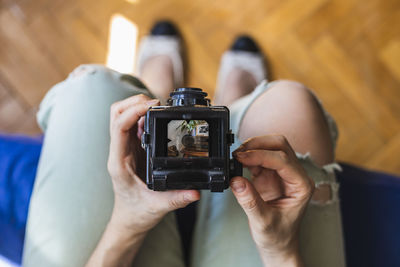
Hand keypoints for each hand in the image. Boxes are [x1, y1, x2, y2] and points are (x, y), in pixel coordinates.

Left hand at [107, 94, 199, 233]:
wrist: (129, 219)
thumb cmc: (136, 212)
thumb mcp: (157, 207)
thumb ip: (176, 199)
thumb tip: (195, 191)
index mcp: (119, 161)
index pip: (119, 127)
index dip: (133, 111)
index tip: (152, 106)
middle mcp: (120, 150)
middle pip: (117, 113)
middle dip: (134, 102)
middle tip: (157, 103)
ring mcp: (127, 147)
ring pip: (124, 115)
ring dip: (138, 106)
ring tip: (159, 107)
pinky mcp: (135, 147)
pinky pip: (136, 124)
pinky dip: (146, 115)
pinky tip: (159, 118)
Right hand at [231, 135, 313, 265]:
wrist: (277, 244)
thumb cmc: (278, 236)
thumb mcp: (263, 222)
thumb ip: (250, 201)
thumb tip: (236, 180)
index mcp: (301, 185)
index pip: (283, 160)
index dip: (261, 155)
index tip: (242, 157)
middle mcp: (294, 175)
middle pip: (279, 146)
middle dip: (258, 144)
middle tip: (238, 153)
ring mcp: (282, 173)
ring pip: (270, 147)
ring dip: (252, 148)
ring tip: (236, 157)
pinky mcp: (270, 175)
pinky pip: (259, 158)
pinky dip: (248, 157)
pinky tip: (238, 163)